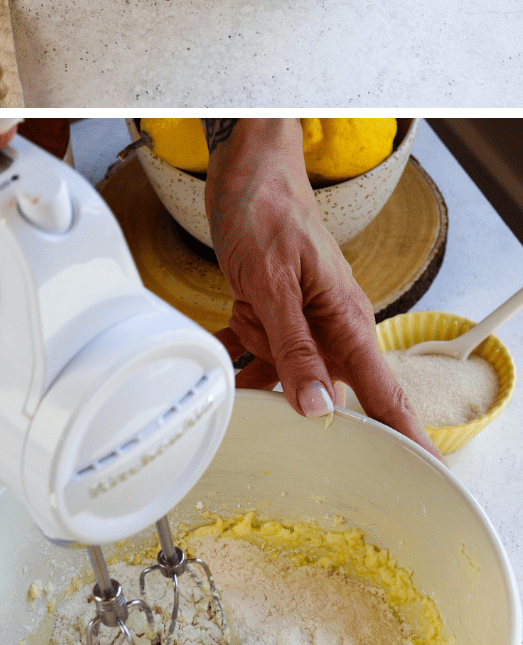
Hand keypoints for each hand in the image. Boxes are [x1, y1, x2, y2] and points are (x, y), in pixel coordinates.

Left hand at [205, 119, 440, 458]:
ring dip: (254, 352)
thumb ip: (294, 347)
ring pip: (282, 369)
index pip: (383, 393)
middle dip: (283, 378)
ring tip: (241, 313)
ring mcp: (304, 319)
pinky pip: (259, 349)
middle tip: (261, 333)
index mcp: (347, 321)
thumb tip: (316, 406)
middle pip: (319, 388)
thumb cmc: (267, 213)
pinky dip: (238, 344)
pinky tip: (223, 332)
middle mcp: (332, 325)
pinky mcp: (276, 310)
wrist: (246, 170)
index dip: (404, 437)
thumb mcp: (273, 284)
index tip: (421, 474)